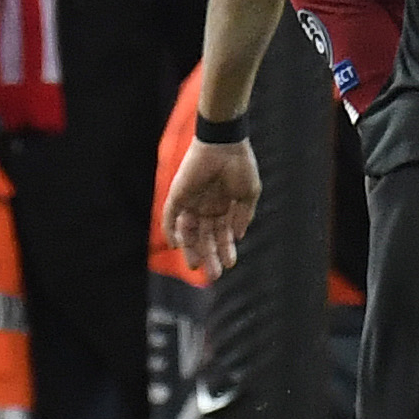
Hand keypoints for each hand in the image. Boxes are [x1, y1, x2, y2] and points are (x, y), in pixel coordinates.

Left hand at [165, 136, 259, 280]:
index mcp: (223, 207)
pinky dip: (171, 230)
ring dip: (191, 249)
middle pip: (205, 237)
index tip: (230, 264)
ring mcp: (191, 202)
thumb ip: (242, 216)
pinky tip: (176, 245)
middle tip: (213, 274)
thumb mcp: (248, 194)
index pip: (221, 234)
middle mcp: (206, 207)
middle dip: (209, 255)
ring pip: (188, 231)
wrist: (226, 143)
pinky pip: (170, 216)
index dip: (225, 249)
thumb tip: (238, 237)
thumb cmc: (240, 165)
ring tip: (196, 265)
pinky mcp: (178, 194)